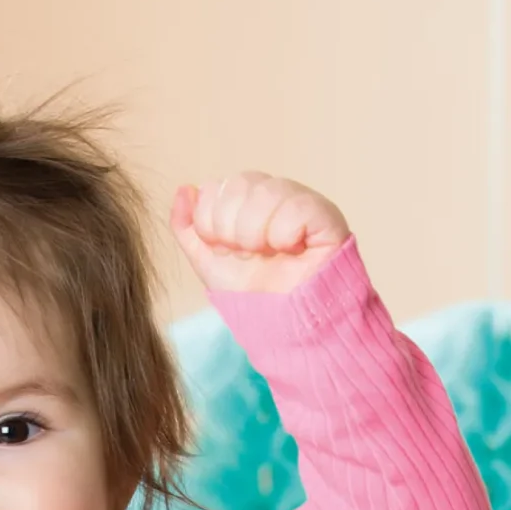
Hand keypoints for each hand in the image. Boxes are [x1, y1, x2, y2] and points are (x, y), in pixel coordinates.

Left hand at [170, 173, 350, 293]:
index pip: (216, 186)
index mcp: (246, 201)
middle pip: (238, 183)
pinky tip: (292, 250)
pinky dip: (284, 235)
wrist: (286, 326)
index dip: (211, 222)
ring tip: (268, 255)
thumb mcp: (209, 263)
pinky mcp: (325, 215)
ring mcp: (300, 201)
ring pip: (266, 192)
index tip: (226, 251)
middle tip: (247, 255)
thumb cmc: (254, 296)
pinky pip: (296, 206)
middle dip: (231, 229)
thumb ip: (189, 228)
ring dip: (255, 234)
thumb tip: (185, 189)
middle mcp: (273, 194)